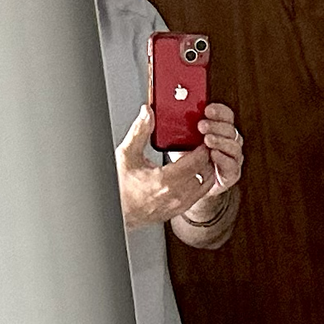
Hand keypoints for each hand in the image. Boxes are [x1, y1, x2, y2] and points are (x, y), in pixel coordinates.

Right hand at [115, 100, 242, 243]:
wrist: (117, 210)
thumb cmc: (120, 185)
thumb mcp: (127, 154)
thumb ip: (140, 132)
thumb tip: (147, 113)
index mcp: (165, 180)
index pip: (197, 161)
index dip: (202, 148)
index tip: (202, 139)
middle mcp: (176, 195)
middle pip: (206, 173)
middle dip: (206, 158)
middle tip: (202, 146)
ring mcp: (179, 205)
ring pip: (205, 186)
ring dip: (205, 171)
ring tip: (198, 159)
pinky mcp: (179, 211)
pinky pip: (199, 196)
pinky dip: (200, 183)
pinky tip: (192, 174)